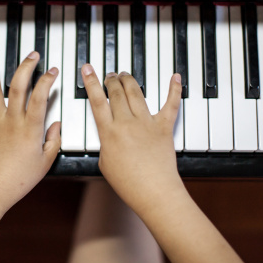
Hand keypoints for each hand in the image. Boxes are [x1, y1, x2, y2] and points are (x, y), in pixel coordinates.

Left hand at [0, 49, 60, 211]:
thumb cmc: (20, 179)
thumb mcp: (46, 161)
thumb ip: (53, 140)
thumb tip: (56, 125)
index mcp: (30, 128)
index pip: (40, 96)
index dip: (47, 80)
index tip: (52, 70)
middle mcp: (12, 120)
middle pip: (18, 86)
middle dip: (26, 66)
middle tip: (32, 55)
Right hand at [81, 64, 182, 211]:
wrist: (154, 192)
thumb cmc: (129, 183)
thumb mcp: (104, 163)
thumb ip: (106, 143)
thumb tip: (110, 134)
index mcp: (109, 132)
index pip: (96, 101)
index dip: (90, 82)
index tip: (87, 69)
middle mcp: (127, 123)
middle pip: (116, 92)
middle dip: (110, 80)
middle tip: (108, 75)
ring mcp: (146, 123)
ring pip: (136, 92)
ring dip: (129, 80)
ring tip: (124, 75)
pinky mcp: (164, 127)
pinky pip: (170, 104)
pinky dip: (173, 89)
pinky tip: (175, 77)